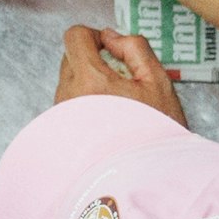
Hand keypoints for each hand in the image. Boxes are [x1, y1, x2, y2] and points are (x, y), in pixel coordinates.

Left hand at [53, 26, 187, 127]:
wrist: (145, 181)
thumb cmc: (155, 133)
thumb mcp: (157, 81)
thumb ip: (135, 48)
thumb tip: (111, 36)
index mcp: (89, 80)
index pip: (75, 37)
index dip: (94, 36)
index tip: (112, 50)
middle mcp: (68, 97)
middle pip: (71, 58)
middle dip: (94, 61)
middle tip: (121, 82)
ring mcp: (61, 116)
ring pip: (70, 81)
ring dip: (90, 84)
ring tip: (117, 106)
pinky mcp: (61, 132)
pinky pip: (69, 104)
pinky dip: (85, 104)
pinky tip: (108, 121)